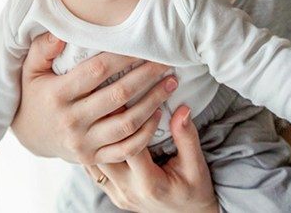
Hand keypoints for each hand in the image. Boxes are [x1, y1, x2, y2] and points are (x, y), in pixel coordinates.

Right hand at [11, 32, 179, 163]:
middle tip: (166, 61)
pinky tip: (158, 113)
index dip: (122, 57)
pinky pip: (126, 149)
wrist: (30, 136)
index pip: (96, 71)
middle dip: (146, 76)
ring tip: (170, 83)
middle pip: (118, 96)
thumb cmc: (35, 94)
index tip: (142, 45)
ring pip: (127, 123)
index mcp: (57, 95)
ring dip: (153, 102)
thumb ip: (42, 48)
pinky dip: (146, 133)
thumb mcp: (30, 69)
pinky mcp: (94, 159)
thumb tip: (61, 33)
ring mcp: (83, 143)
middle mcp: (71, 121)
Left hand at [85, 106, 218, 212]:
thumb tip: (182, 109)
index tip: (130, 96)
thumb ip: (187, 137)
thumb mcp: (197, 165)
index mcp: (150, 184)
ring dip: (94, 136)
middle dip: (104, 125)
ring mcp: (117, 194)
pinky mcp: (112, 193)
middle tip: (104, 98)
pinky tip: (95, 130)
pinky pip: (95, 169)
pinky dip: (93, 149)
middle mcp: (128, 191)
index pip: (131, 147)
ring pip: (94, 162)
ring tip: (97, 110)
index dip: (130, 121)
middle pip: (105, 153)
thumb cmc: (194, 190)